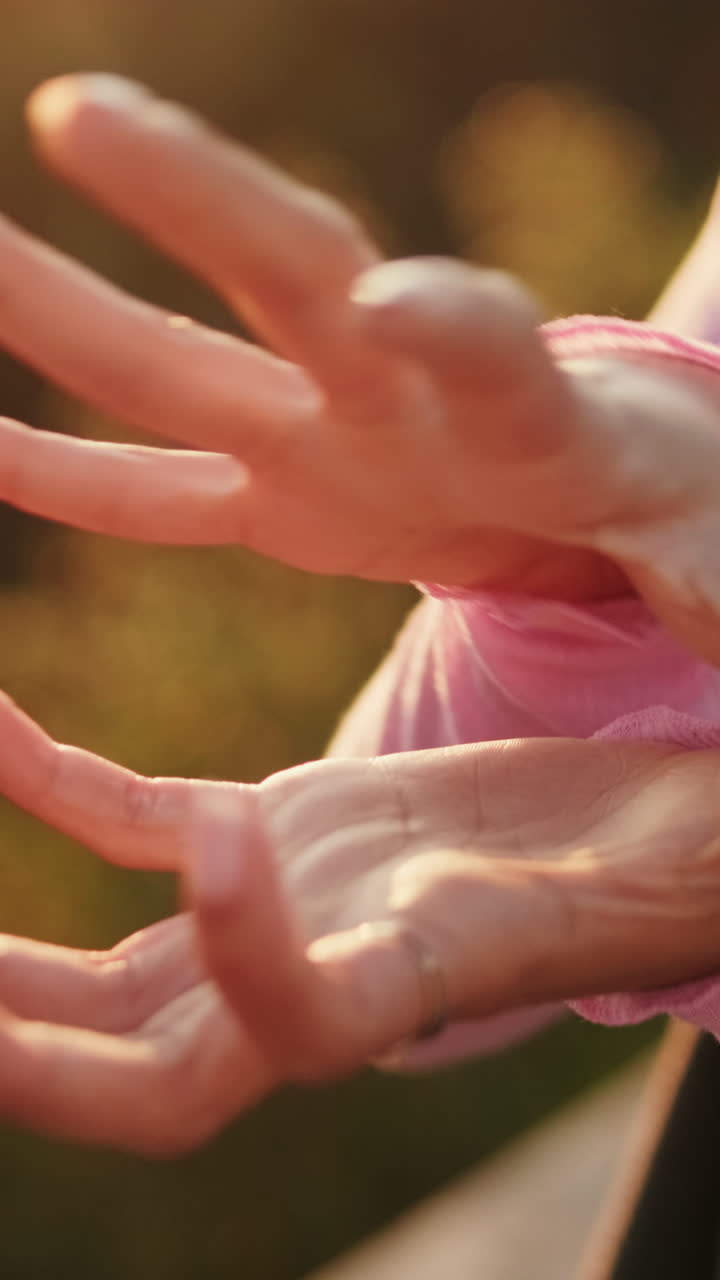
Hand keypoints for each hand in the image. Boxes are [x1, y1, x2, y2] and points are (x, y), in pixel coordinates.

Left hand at [1, 694, 719, 1151]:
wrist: (640, 831)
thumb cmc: (656, 868)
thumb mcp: (594, 891)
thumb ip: (493, 920)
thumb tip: (355, 884)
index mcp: (412, 991)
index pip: (294, 1035)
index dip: (240, 965)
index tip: (226, 839)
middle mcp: (316, 977)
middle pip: (139, 1062)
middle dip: (26, 1040)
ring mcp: (277, 912)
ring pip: (107, 971)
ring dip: (8, 954)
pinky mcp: (271, 831)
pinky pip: (133, 825)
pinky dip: (58, 785)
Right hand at [2, 75, 719, 623]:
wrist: (621, 501)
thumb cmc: (688, 513)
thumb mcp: (717, 545)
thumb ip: (708, 559)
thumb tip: (713, 571)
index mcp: (530, 413)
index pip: (485, 346)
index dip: (444, 322)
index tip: (389, 299)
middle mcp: (402, 398)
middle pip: (287, 280)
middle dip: (195, 198)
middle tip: (74, 109)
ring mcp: (327, 438)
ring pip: (174, 369)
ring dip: (58, 312)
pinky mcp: (289, 497)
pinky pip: (155, 494)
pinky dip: (66, 478)